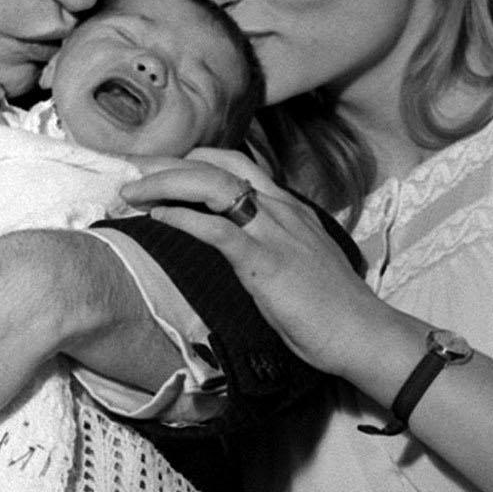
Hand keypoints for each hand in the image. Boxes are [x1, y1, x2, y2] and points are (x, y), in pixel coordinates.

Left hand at [118, 150, 380, 376]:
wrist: (361, 331)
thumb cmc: (332, 306)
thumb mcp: (299, 259)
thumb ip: (272, 243)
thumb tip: (240, 244)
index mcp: (287, 206)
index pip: (236, 164)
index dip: (193, 160)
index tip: (160, 167)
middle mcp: (280, 208)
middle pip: (216, 165)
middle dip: (168, 163)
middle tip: (131, 168)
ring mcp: (274, 231)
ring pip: (211, 187)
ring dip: (165, 184)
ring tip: (131, 192)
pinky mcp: (265, 261)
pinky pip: (216, 230)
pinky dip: (182, 218)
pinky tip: (157, 216)